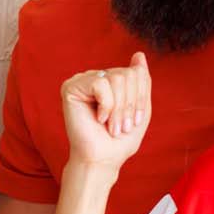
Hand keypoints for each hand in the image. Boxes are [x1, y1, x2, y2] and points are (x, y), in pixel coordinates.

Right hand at [61, 53, 150, 172]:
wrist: (102, 159)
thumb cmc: (119, 139)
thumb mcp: (141, 107)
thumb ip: (141, 80)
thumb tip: (139, 54)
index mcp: (111, 82)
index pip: (136, 72)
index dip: (140, 97)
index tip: (134, 121)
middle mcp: (96, 78)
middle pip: (127, 74)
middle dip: (130, 104)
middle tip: (122, 127)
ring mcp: (82, 81)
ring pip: (117, 78)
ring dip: (119, 108)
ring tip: (112, 126)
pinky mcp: (71, 87)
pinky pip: (101, 84)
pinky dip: (106, 105)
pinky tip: (98, 118)